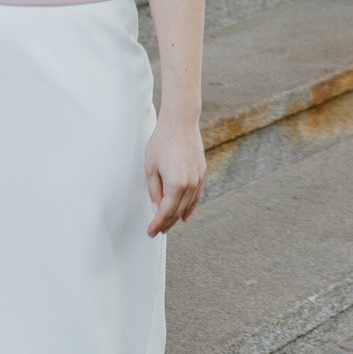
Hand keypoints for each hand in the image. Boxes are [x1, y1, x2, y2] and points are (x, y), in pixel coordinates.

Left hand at [145, 111, 205, 236]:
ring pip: (188, 205)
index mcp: (176, 185)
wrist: (181, 122)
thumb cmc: (162, 142)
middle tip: (157, 231)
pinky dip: (190, 207)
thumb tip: (157, 208)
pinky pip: (196, 196)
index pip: (166, 212)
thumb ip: (154, 191)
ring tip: (168, 225)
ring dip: (177, 217)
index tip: (150, 232)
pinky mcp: (202, 172)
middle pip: (177, 211)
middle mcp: (190, 184)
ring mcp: (198, 179)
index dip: (157, 224)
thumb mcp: (150, 168)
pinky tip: (185, 215)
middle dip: (166, 223)